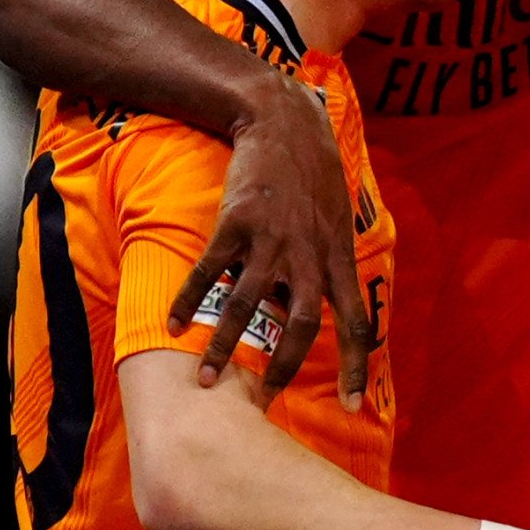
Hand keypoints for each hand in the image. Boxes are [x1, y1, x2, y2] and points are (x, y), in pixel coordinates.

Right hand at [185, 78, 372, 405]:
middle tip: (265, 400)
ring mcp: (274, 239)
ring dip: (226, 346)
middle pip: (303, 326)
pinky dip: (189, 300)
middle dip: (283, 367)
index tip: (350, 405)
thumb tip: (311, 306)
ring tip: (208, 380)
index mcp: (338, 258)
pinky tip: (171, 324)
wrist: (284, 124)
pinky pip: (210, 271)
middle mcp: (310, 255)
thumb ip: (327, 264)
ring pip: (250, 306)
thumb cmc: (312, 177)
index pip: (357, 322)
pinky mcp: (238, 223)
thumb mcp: (337, 221)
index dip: (355, 365)